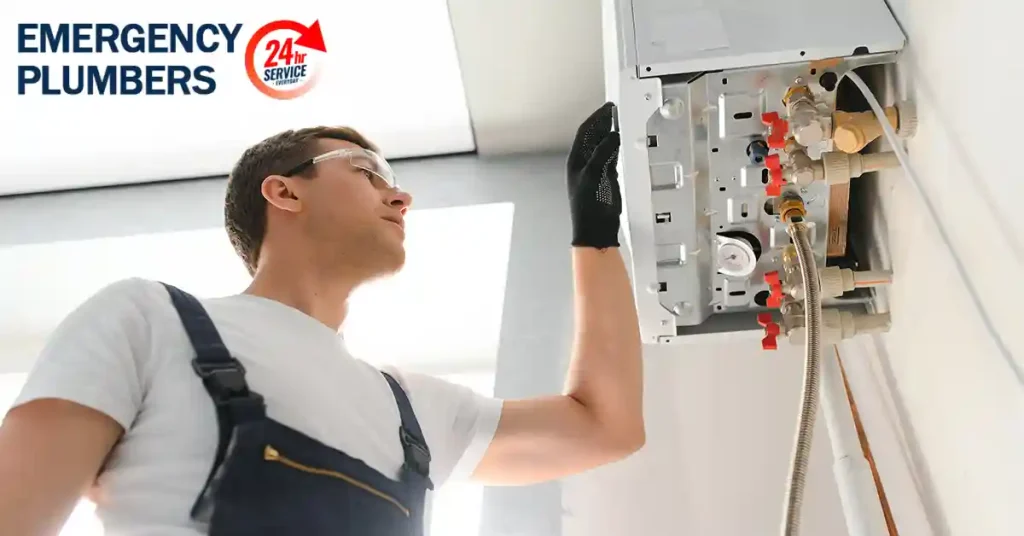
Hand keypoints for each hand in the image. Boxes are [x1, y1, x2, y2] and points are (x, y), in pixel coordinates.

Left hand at [566, 102, 621, 248]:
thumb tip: (613, 135)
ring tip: (621, 120)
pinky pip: (612, 155)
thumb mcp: (594, 174)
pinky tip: (624, 140)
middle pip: (594, 136)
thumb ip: (603, 153)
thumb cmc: (589, 204)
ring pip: (603, 144)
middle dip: (603, 122)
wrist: (596, 227)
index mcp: (576, 160)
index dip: (596, 118)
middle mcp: (584, 162)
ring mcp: (596, 169)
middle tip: (615, 110)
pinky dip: (617, 146)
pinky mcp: (607, 176)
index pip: (585, 132)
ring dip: (611, 132)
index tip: (607, 108)